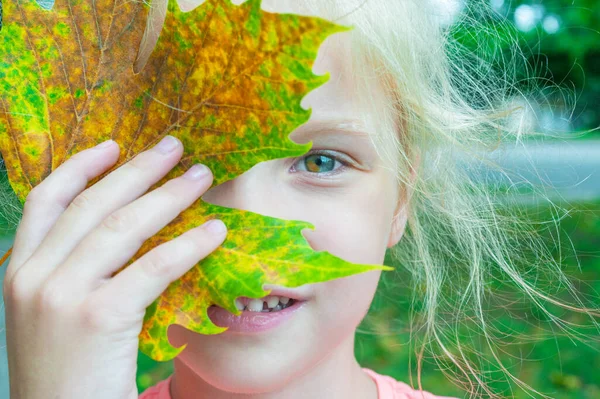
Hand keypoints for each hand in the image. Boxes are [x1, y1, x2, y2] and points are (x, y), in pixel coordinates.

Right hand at [2, 135, 226, 398]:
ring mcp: (61, 295)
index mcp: (20, 271)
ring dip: (168, 196)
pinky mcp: (97, 318)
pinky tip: (213, 232)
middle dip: (137, 170)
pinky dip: (187, 244)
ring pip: (123, 226)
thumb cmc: (67, 373)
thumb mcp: (54, 315)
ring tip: (201, 178)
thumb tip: (132, 231)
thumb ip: (76, 272)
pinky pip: (153, 267)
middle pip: (92, 204)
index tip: (115, 145)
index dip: (81, 166)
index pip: (46, 201)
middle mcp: (33, 276)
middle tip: (175, 148)